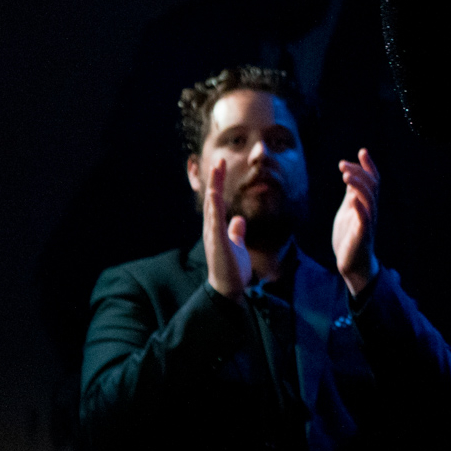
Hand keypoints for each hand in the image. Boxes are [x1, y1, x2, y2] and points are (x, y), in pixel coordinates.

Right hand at [203, 159, 250, 302]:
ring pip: (212, 207)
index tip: (221, 166)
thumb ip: (236, 232)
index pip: (216, 201)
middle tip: (218, 160)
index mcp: (217, 228)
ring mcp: (213, 236)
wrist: (228, 289)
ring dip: (214, 188)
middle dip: (215, 180)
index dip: (218, 183)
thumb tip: (238, 219)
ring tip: (216, 171)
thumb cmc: (232, 269)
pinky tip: (214, 197)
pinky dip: (214, 209)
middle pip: (212, 199)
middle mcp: (212, 229)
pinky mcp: (217, 244)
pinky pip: (215, 223)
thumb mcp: (236, 245)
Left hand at [332, 148, 382, 296]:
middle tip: (342, 165)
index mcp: (367, 204)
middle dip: (359, 173)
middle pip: (371, 187)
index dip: (369, 166)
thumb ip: (351, 195)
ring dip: (358, 186)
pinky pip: (364, 221)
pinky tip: (353, 200)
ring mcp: (367, 223)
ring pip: (369, 200)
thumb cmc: (349, 238)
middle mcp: (370, 211)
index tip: (362, 151)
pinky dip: (360, 209)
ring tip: (345, 176)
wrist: (351, 265)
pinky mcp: (362, 236)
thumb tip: (351, 176)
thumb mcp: (348, 211)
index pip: (373, 181)